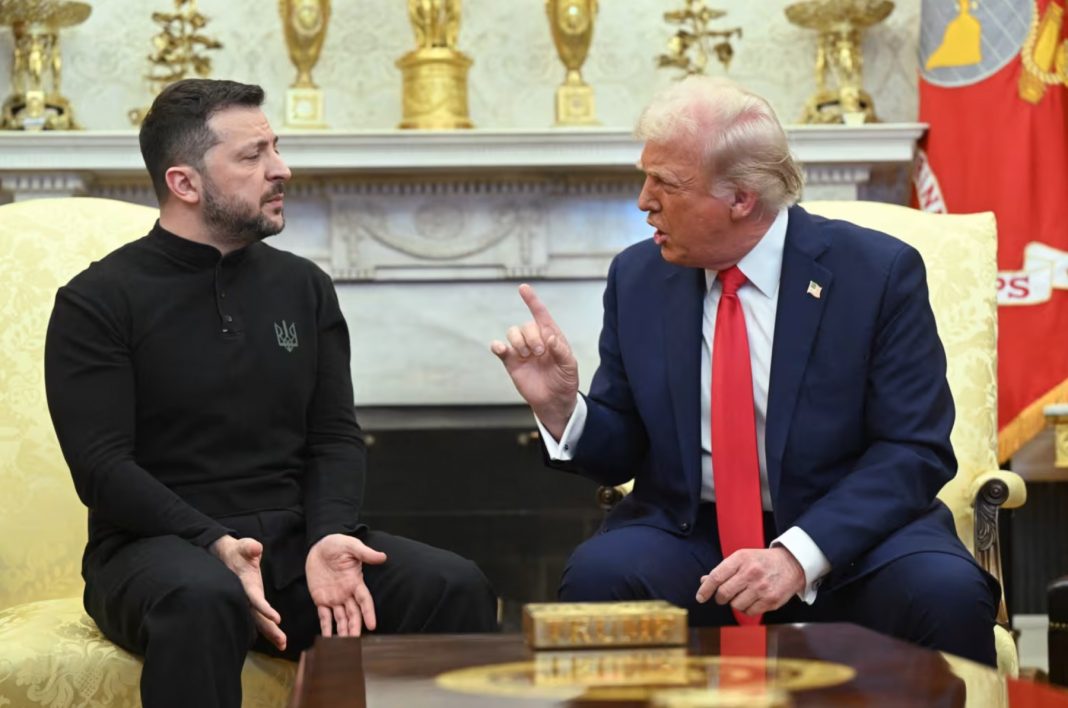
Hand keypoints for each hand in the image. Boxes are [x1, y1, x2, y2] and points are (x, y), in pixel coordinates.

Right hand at [210, 535, 286, 650]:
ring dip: (270, 633)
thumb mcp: (244, 547)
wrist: (228, 556)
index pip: (255, 599)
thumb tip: (255, 548)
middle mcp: (246, 597)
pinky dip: (267, 628)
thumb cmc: (238, 551)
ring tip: (283, 645)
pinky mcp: (251, 602)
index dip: (265, 609)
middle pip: (258, 617)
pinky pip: (259, 618)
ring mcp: (248, 601)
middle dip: (270, 630)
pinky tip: (276, 638)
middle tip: (283, 643)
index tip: (277, 619)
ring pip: (258, 621)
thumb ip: (249, 548)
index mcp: (245, 585)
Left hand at [306, 534, 386, 636]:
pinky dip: (326, 627)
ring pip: (340, 619)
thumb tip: (382, 556)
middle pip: (353, 614)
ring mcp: (334, 598)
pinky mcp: (321, 599)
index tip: (372, 625)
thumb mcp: (351, 546)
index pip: (365, 600)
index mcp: (355, 582)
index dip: (368, 612)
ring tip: (343, 646)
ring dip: (342, 631)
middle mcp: (346, 593)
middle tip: (355, 642)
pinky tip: (326, 639)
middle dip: (355, 627)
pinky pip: (324, 616)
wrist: (318, 545)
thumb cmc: (337, 544)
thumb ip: (365, 553)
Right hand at [490, 284, 579, 438]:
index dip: (532, 301)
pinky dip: (498, 346)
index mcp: (552, 337)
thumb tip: (549, 337)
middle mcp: (536, 340)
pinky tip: (501, 349)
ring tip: (527, 355)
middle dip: (531, 336)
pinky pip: (500, 349)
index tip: (523, 288)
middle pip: (526, 325)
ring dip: (518, 341)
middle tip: (538, 352)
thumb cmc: (565, 381)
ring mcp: (522, 351)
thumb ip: (561, 351)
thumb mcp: (570, 367)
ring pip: (513, 333)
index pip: (541, 315)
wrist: (554, 402)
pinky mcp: (511, 362)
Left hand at [695, 547, 804, 616]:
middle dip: (720, 598)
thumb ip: (723, 570)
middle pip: (724, 593)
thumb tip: (704, 581)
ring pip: (735, 605)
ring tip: (743, 595)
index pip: (717, 576)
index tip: (700, 598)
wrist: (792, 563)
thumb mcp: (742, 558)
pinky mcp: (771, 600)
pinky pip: (749, 612)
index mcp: (741, 559)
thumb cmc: (762, 561)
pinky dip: (747, 609)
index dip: (705, 589)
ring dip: (735, 603)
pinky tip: (753, 600)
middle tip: (723, 596)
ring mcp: (762, 587)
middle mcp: (751, 573)